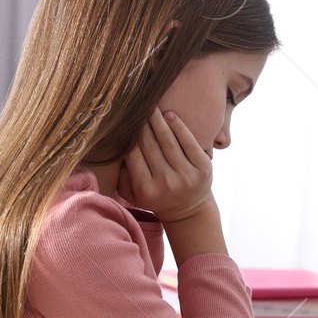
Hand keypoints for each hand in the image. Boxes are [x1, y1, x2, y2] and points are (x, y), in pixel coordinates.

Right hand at [119, 107, 213, 223]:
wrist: (189, 210)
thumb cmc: (155, 197)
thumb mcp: (132, 194)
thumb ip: (120, 176)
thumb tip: (113, 150)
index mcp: (146, 189)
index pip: (133, 154)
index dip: (129, 134)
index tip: (125, 119)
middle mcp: (166, 183)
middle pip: (150, 145)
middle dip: (143, 123)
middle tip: (137, 106)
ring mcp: (186, 176)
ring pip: (168, 141)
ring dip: (158, 120)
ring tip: (152, 106)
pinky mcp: (204, 169)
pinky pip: (189, 142)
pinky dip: (179, 126)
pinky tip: (170, 115)